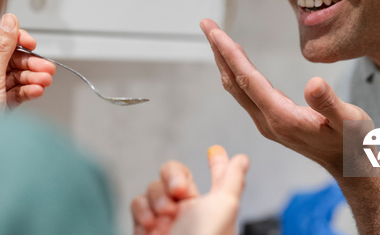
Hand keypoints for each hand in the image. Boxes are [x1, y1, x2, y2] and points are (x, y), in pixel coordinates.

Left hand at [0, 13, 54, 110]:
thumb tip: (9, 20)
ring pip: (17, 76)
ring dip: (33, 78)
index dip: (16, 41)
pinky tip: (37, 91)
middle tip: (46, 69)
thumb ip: (2, 49)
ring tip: (45, 82)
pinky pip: (17, 91)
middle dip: (30, 64)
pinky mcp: (0, 104)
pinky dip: (29, 90)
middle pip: (10, 60)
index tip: (32, 43)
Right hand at [132, 145, 249, 234]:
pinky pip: (136, 205)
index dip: (216, 163)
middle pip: (173, 173)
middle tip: (180, 191)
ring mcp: (163, 220)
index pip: (214, 177)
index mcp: (210, 207)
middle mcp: (187, 212)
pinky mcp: (143, 229)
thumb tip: (243, 158)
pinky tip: (151, 226)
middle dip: (173, 176)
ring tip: (166, 218)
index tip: (216, 151)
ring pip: (152, 188)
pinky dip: (142, 212)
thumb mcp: (225, 206)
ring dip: (158, 198)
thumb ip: (232, 179)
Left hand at [200, 19, 371, 176]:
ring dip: (225, 60)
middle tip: (206, 23)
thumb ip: (330, 103)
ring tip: (216, 36)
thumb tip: (313, 83)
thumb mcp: (350, 121)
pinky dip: (237, 71)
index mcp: (282, 117)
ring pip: (238, 87)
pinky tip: (237, 60)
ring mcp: (268, 122)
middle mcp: (268, 121)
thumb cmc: (353, 142)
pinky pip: (246, 92)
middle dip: (219, 51)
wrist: (351, 168)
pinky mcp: (272, 121)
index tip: (214, 31)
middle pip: (235, 81)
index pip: (247, 79)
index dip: (229, 53)